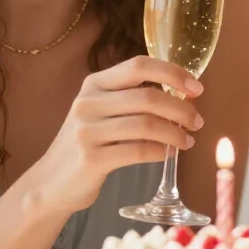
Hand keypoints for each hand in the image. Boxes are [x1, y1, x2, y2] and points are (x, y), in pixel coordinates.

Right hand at [27, 55, 202, 216]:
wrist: (51, 182)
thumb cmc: (88, 143)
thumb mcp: (101, 111)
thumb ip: (132, 98)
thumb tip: (183, 94)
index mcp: (94, 83)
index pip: (139, 65)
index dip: (173, 73)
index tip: (197, 88)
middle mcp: (88, 102)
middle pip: (148, 97)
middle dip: (181, 109)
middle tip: (197, 122)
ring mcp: (86, 130)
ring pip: (146, 125)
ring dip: (175, 133)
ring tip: (187, 141)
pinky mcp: (91, 159)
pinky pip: (138, 151)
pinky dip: (161, 152)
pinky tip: (168, 154)